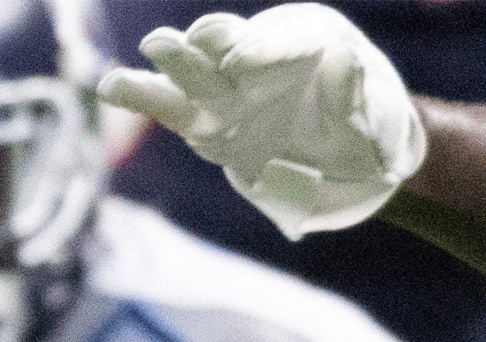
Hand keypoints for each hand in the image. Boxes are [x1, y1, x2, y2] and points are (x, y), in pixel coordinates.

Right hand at [98, 4, 424, 240]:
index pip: (279, 43)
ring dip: (168, 67)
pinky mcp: (205, 124)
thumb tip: (344, 64)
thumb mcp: (376, 121)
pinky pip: (170, 107)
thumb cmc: (366, 130)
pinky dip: (141, 96)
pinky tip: (109, 87)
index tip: (239, 62)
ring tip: (128, 70)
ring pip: (193, 74)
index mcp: (309, 42)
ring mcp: (229, 91)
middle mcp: (262, 59)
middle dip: (212, 44)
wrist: (348, 155)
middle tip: (193, 42)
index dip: (260, 52)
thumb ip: (356, 98)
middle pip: (229, 44)